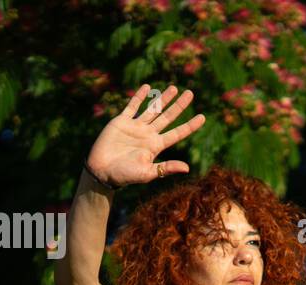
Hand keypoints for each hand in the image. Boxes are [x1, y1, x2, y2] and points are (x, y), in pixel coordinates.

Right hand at [85, 84, 205, 187]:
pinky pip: (132, 107)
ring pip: (153, 109)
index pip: (177, 133)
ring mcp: (135, 127)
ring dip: (163, 98)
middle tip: (191, 93)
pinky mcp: (121, 122)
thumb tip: (187, 168)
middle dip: (179, 105)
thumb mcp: (147, 173)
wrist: (102, 171)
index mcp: (156, 146)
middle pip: (167, 117)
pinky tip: (147, 87)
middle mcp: (148, 134)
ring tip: (174, 88)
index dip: (190, 125)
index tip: (203, 117)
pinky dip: (139, 97)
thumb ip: (166, 168)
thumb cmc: (125, 175)